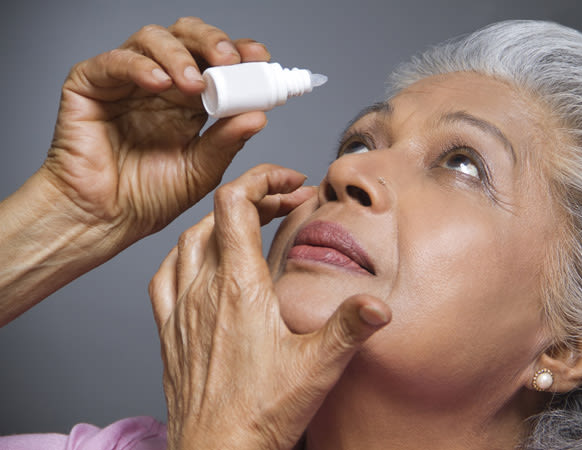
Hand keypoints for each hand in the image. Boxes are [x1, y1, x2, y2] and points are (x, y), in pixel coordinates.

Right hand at [42, 17, 269, 243]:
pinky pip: (113, 61)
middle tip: (230, 60)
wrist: (105, 220)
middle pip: (187, 37)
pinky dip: (138, 65)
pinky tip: (158, 82)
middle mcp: (160, 84)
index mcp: (189, 102)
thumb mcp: (201, 170)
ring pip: (152, 39)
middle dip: (212, 42)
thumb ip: (227, 142)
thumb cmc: (148, 199)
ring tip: (195, 83)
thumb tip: (259, 115)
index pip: (216, 62)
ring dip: (179, 54)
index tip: (259, 59)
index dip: (238, 53)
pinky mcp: (89, 85)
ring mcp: (125, 81)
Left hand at [149, 165, 391, 449]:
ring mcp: (181, 310)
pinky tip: (199, 263)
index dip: (262, 179)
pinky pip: (164, 276)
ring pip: (188, 242)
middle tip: (283, 202)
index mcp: (239, 288)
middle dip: (252, 198)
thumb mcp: (317, 367)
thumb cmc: (261, 413)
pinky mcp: (170, 332)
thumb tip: (379, 303)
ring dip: (218, 222)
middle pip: (215, 217)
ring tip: (248, 223)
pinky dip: (184, 256)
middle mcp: (204, 291)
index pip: (235, 204)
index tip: (290, 181)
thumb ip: (349, 328)